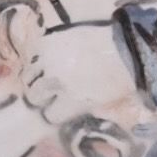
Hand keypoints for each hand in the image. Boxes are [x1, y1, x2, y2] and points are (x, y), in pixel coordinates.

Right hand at [18, 23, 140, 126]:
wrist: (128, 43)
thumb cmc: (122, 76)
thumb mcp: (103, 102)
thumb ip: (78, 109)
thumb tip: (62, 111)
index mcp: (72, 102)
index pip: (50, 116)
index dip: (54, 113)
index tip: (57, 110)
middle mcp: (56, 82)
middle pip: (34, 96)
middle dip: (42, 98)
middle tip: (49, 94)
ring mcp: (50, 60)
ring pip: (28, 76)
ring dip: (36, 79)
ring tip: (46, 77)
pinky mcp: (49, 40)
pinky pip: (32, 55)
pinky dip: (37, 60)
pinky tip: (46, 61)